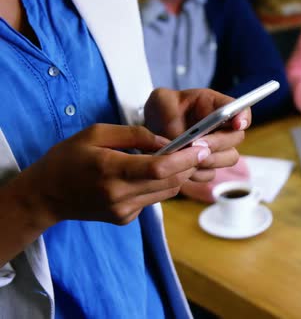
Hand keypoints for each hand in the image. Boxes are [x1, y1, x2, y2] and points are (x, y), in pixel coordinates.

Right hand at [10, 124, 209, 227]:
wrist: (46, 196)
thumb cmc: (68, 158)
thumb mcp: (96, 133)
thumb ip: (135, 135)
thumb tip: (167, 142)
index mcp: (110, 170)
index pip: (159, 167)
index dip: (186, 158)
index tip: (202, 147)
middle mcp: (119, 195)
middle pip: (170, 182)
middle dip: (189, 165)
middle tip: (198, 149)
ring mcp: (123, 211)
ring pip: (167, 192)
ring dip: (177, 175)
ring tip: (177, 158)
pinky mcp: (125, 219)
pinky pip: (153, 199)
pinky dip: (159, 185)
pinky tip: (148, 175)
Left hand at [144, 88, 250, 180]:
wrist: (152, 129)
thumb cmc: (162, 109)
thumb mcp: (161, 100)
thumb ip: (170, 110)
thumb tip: (180, 135)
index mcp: (214, 105)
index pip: (239, 109)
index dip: (242, 117)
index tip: (237, 124)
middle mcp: (222, 127)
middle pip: (237, 137)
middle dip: (219, 142)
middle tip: (197, 144)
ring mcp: (218, 148)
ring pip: (229, 158)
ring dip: (210, 159)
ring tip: (186, 157)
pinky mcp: (208, 166)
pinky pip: (211, 173)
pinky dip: (197, 173)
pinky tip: (182, 167)